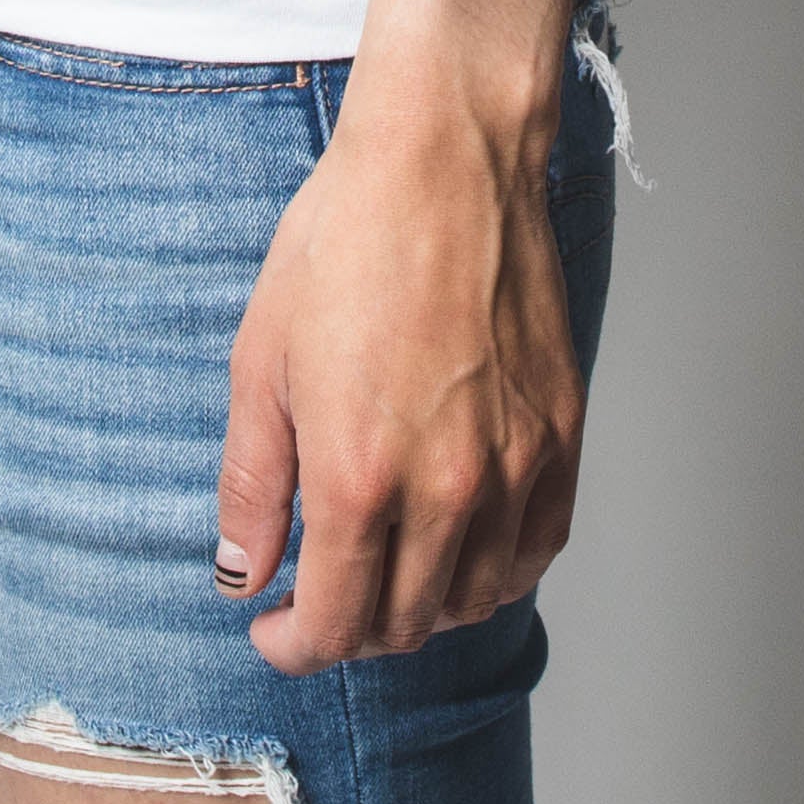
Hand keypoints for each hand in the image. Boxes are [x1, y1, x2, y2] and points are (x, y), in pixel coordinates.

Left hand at [215, 70, 582, 667]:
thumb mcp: (262, 358)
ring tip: (383, 568)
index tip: (273, 629)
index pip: (336, 626)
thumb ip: (251, 482)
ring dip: (421, 607)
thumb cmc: (345, 239)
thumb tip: (242, 573)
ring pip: (472, 600)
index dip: (295, 646)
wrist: (444, 157)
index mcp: (359, 475)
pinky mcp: (561, 434)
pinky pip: (535, 551)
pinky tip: (457, 545)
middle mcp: (447, 487)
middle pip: (404, 625)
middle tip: (318, 595)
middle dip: (351, 630)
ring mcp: (514, 465)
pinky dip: (493, 572)